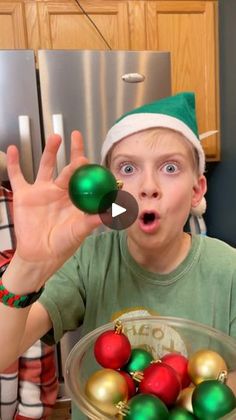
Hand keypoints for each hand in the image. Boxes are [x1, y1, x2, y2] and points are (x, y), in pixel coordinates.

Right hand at [7, 131, 101, 280]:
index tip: (89, 159)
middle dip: (71, 151)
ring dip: (49, 151)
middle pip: (66, 166)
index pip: (82, 177)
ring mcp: (41, 192)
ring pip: (45, 166)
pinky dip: (14, 163)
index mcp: (74, 198)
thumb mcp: (79, 232)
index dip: (86, 167)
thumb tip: (111, 212)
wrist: (39, 255)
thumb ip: (93, 220)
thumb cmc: (62, 245)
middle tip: (76, 136)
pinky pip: (17, 176)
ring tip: (55, 137)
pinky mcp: (24, 195)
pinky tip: (13, 150)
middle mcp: (59, 191)